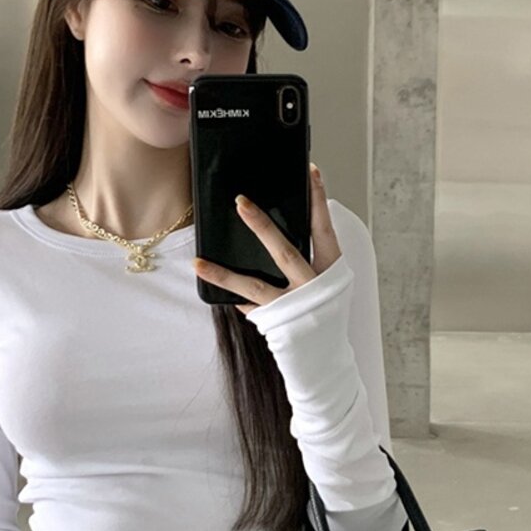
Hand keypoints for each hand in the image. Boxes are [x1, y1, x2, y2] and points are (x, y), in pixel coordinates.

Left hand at [192, 163, 342, 315]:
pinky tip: (211, 282)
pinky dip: (231, 294)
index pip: (324, 229)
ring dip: (224, 274)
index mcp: (331, 271)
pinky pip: (247, 305)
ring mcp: (292, 307)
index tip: (311, 171)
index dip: (318, 201)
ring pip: (254, 286)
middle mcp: (313, 288)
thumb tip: (271, 230)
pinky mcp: (275, 323)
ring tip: (199, 262)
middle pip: (284, 252)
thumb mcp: (328, 282)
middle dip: (262, 226)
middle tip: (241, 203)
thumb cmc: (324, 312)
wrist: (325, 358)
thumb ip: (308, 258)